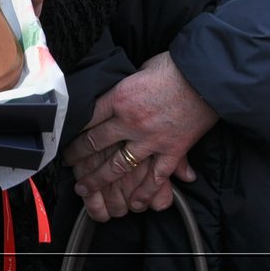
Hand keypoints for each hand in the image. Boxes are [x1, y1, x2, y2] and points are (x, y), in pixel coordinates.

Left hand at [61, 52, 218, 221]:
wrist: (206, 76)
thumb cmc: (173, 67)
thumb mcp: (140, 70)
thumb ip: (126, 85)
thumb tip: (118, 90)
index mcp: (119, 98)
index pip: (88, 117)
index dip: (72, 129)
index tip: (63, 137)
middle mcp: (130, 121)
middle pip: (96, 143)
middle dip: (78, 157)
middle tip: (68, 167)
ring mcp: (151, 139)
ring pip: (119, 165)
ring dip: (99, 179)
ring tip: (86, 189)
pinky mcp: (172, 150)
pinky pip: (155, 177)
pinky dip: (145, 191)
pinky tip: (135, 203)